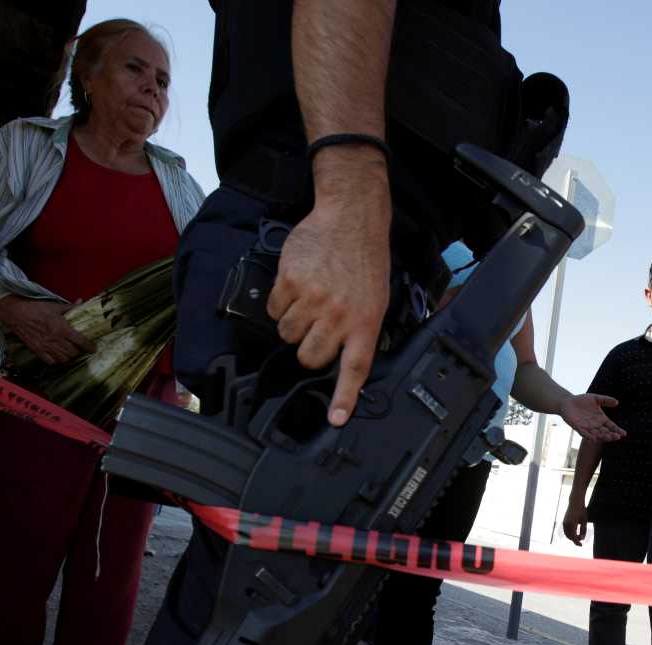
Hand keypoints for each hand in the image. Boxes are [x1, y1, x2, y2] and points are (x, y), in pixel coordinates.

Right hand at [0, 296, 90, 364]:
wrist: (16, 313)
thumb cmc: (36, 308)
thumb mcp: (55, 306)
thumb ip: (70, 307)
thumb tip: (81, 302)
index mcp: (62, 329)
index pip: (81, 342)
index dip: (89, 347)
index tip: (93, 348)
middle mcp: (56, 340)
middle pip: (73, 353)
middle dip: (78, 350)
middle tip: (78, 347)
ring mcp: (46, 347)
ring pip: (63, 359)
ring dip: (67, 356)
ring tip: (68, 351)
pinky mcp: (37, 350)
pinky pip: (50, 361)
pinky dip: (55, 360)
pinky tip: (56, 354)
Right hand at [267, 151, 391, 425]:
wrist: (350, 218)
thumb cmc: (364, 260)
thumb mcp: (376, 299)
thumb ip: (360, 330)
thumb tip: (344, 358)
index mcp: (365, 321)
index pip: (354, 368)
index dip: (343, 398)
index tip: (335, 419)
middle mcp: (340, 314)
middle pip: (310, 357)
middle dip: (308, 350)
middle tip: (315, 331)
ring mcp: (314, 298)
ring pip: (288, 334)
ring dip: (293, 324)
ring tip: (308, 302)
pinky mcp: (291, 282)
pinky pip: (274, 310)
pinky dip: (280, 303)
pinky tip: (296, 286)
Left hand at [559, 393, 625, 442]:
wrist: (568, 402)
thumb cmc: (582, 400)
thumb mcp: (595, 398)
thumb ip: (605, 400)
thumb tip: (617, 402)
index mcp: (601, 419)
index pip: (611, 426)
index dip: (617, 430)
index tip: (624, 434)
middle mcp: (596, 425)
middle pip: (605, 432)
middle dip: (611, 435)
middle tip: (617, 436)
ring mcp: (587, 428)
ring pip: (596, 435)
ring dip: (602, 436)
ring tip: (608, 436)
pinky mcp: (578, 428)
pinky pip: (584, 434)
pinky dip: (589, 436)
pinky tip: (593, 438)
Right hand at [562, 497, 587, 545]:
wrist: (575, 502)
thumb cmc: (582, 510)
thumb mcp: (585, 520)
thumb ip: (583, 530)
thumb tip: (582, 539)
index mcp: (572, 523)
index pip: (574, 536)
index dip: (577, 542)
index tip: (581, 545)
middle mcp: (566, 524)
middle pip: (570, 537)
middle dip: (575, 540)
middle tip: (582, 539)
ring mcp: (564, 523)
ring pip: (567, 535)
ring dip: (572, 537)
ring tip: (579, 535)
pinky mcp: (563, 522)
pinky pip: (566, 531)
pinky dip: (570, 534)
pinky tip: (575, 533)